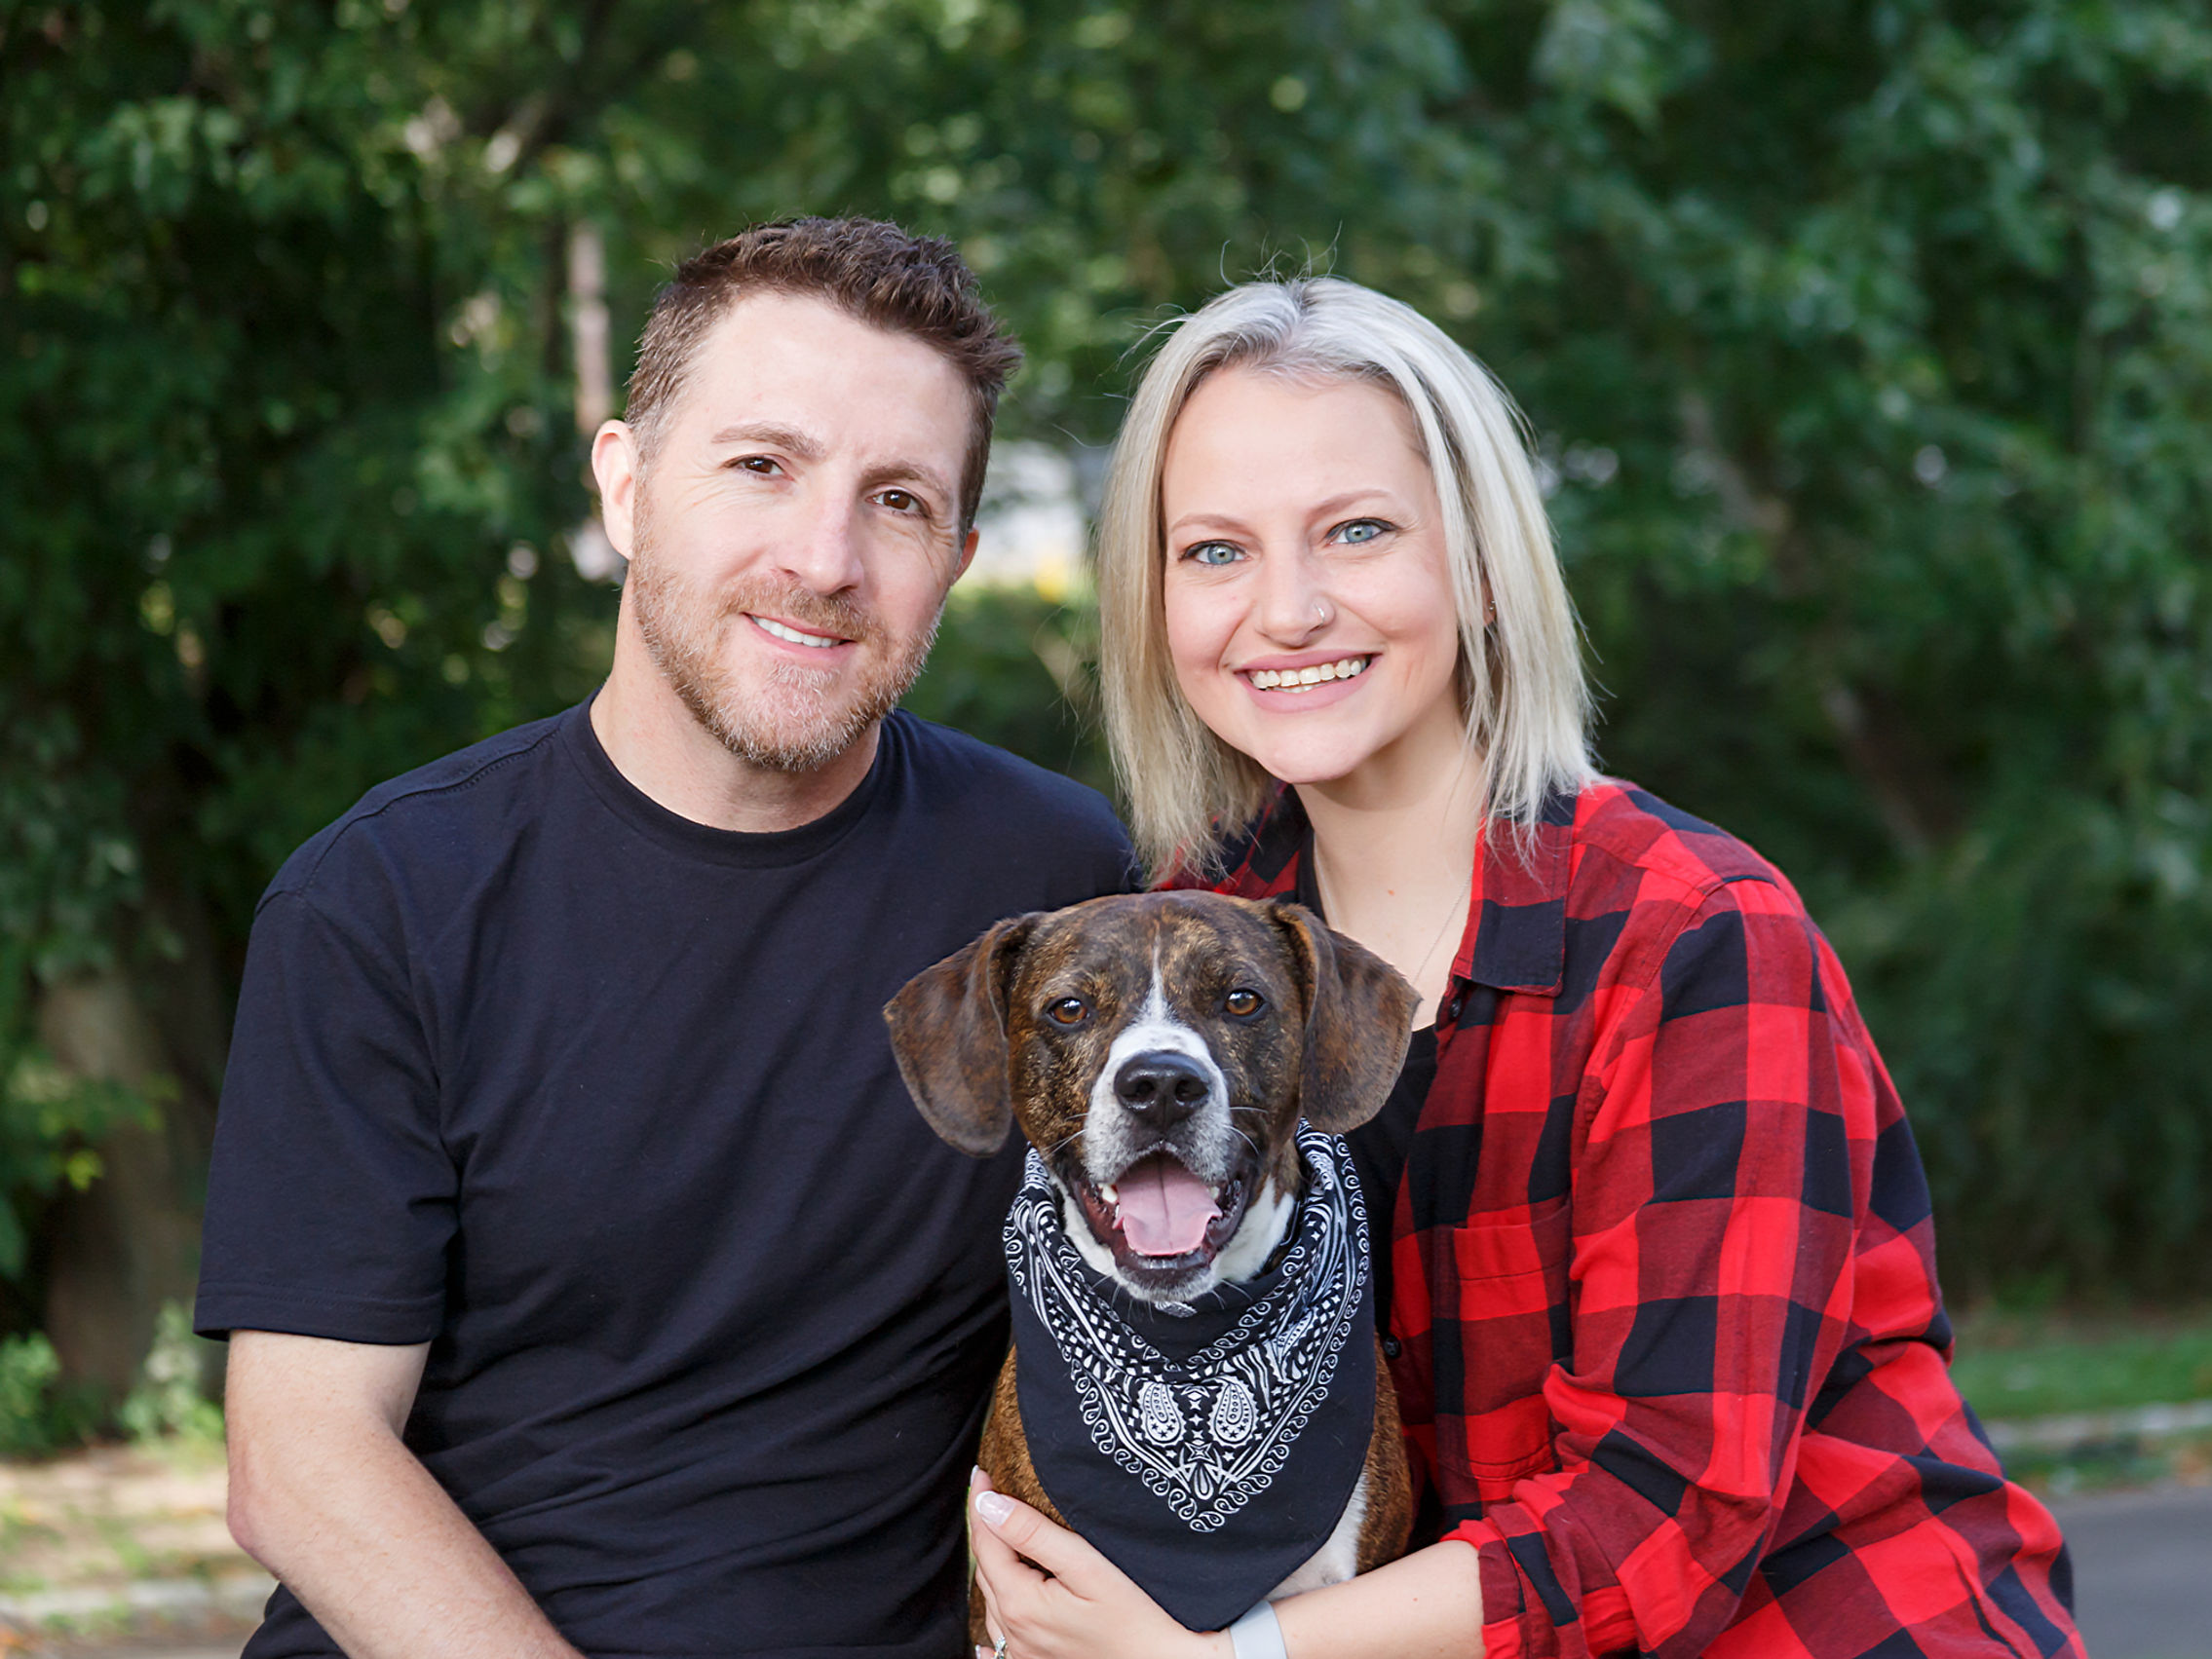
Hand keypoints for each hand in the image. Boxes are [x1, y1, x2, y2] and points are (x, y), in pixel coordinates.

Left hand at [968, 1469, 1226, 1658]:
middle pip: (987, 1569)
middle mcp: (1014, 1632)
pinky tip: (997, 1608)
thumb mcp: (1087, 1566)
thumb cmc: (1137, 1617)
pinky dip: (998, 1607)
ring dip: (993, 1564)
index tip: (981, 1473)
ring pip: (993, 1599)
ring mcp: (1023, 1652)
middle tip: (989, 1493)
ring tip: (998, 1532)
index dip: (981, 1504)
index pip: (987, 1543)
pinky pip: (1002, 1634)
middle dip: (986, 1529)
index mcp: (1021, 1604)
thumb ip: (1034, 1534)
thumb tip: (989, 1505)